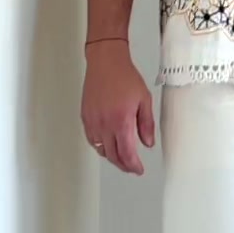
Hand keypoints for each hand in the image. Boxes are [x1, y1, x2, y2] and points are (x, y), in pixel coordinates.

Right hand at [81, 42, 155, 174]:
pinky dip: (101, 146)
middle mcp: (104, 124)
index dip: (133, 165)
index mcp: (121, 121)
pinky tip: (108, 145)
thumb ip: (146, 124)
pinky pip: (92, 140)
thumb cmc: (124, 76)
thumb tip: (148, 143)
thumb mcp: (144, 99)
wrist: (105, 62)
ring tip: (122, 158)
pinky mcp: (85, 117)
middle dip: (123, 165)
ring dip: (112, 157)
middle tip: (132, 167)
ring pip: (101, 150)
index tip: (138, 170)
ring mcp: (93, 122)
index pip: (126, 153)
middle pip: (112, 155)